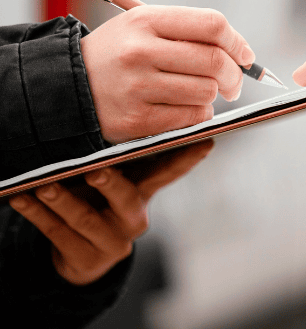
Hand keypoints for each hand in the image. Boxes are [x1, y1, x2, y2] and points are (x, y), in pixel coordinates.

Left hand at [8, 141, 213, 285]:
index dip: (187, 158)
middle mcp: (134, 218)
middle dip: (110, 183)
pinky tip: (22, 200)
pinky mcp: (88, 260)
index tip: (206, 141)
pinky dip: (37, 215)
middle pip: (125, 198)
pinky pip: (58, 235)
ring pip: (85, 219)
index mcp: (144, 194)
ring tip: (43, 186)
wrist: (79, 257)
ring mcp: (113, 242)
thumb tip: (102, 124)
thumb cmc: (95, 204)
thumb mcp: (111, 184)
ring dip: (61, 201)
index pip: (169, 172)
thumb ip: (116, 161)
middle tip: (96, 171)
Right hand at [81, 6, 254, 142]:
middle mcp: (140, 51)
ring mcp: (137, 87)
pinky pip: (190, 118)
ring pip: (206, 92)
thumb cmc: (117, 54)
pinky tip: (185, 108)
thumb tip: (241, 53)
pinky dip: (198, 115)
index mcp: (146, 21)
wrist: (64, 87)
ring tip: (199, 93)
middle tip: (234, 83)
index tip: (245, 56)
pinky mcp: (136, 120)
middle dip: (235, 75)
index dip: (237, 42)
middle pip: (214, 61)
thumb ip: (188, 33)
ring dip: (213, 96)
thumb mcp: (142, 27)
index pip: (212, 24)